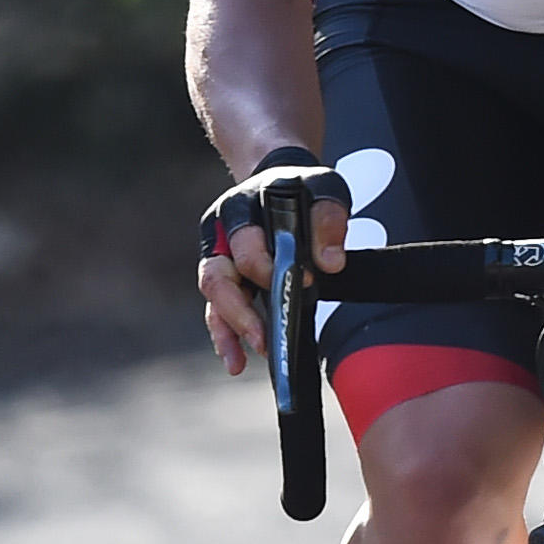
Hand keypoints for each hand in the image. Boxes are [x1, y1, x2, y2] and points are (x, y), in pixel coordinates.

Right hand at [196, 149, 352, 375]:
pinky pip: (217, 310)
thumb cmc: (304, 189)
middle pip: (216, 276)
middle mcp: (221, 234)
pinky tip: (236, 360)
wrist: (283, 181)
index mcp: (240, 208)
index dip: (269, 266)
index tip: (307, 284)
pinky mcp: (226, 279)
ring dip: (228, 330)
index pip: (245, 242)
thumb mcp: (325, 192)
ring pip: (212, 298)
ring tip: (240, 362)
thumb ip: (328, 222)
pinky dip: (225, 335)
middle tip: (265, 339)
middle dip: (240, 311)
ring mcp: (219, 257)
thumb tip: (331, 263)